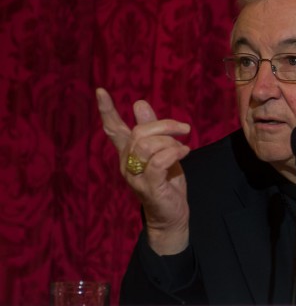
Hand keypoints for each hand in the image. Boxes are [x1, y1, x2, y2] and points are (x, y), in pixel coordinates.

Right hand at [96, 87, 191, 254]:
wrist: (171, 215)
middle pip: (139, 132)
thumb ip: (152, 130)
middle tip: (185, 128)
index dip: (107, 110)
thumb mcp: (162, 151)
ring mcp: (135, 176)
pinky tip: (184, 153)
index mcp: (128, 152)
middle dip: (165, 125)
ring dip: (171, 142)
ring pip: (147, 145)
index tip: (100, 90)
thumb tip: (139, 104)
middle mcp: (126, 163)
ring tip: (183, 148)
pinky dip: (174, 153)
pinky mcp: (149, 186)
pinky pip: (158, 162)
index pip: (113, 129)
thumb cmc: (167, 182)